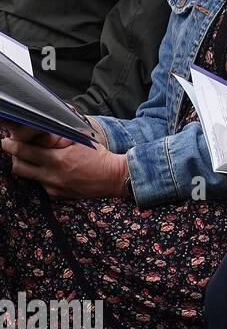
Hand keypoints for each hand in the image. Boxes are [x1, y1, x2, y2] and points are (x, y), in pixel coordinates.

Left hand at [1, 128, 128, 198]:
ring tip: (31, 160)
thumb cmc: (98, 156)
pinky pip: (41, 185)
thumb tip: (39, 132)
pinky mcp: (58, 196)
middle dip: (14, 156)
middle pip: (19, 167)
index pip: (24, 151)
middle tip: (13, 149)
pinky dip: (42, 177)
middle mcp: (52, 176)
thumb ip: (58, 137)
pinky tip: (51, 171)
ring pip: (28, 177)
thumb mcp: (79, 141)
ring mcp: (54, 188)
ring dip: (26, 167)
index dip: (11, 145)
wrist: (114, 178)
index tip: (5, 141)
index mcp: (57, 159)